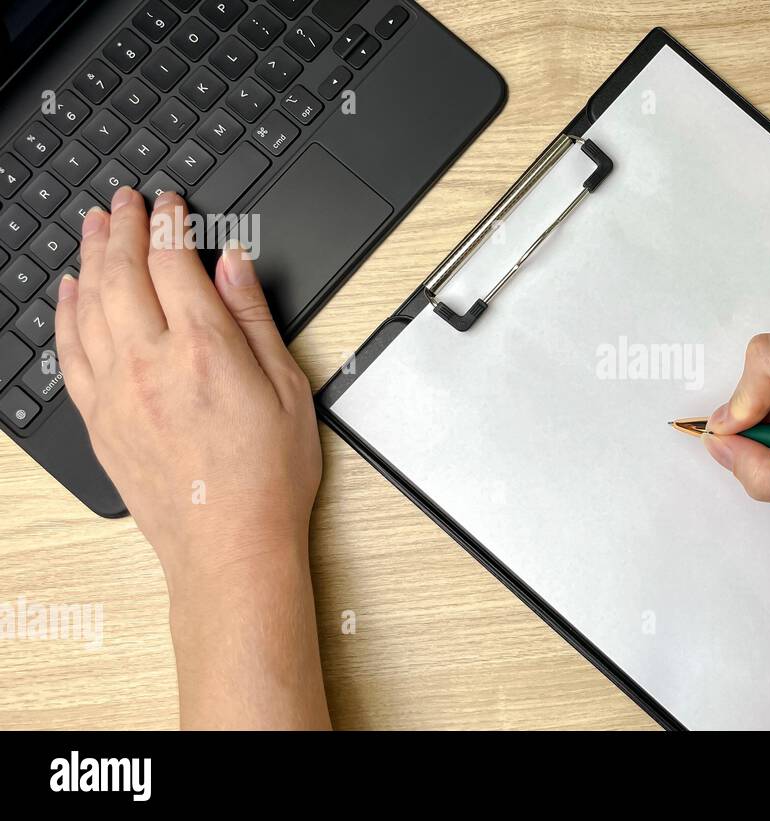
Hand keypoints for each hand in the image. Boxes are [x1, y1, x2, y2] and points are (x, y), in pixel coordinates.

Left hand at [55, 187, 320, 583]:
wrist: (229, 545)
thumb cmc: (268, 476)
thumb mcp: (289, 388)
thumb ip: (254, 320)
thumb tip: (233, 266)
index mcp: (205, 349)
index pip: (173, 262)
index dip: (169, 223)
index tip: (169, 204)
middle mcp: (150, 362)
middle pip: (121, 273)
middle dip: (121, 227)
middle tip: (124, 201)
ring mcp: (116, 391)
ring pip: (89, 305)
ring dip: (89, 258)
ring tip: (93, 228)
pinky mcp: (98, 420)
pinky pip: (69, 352)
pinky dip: (66, 313)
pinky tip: (69, 292)